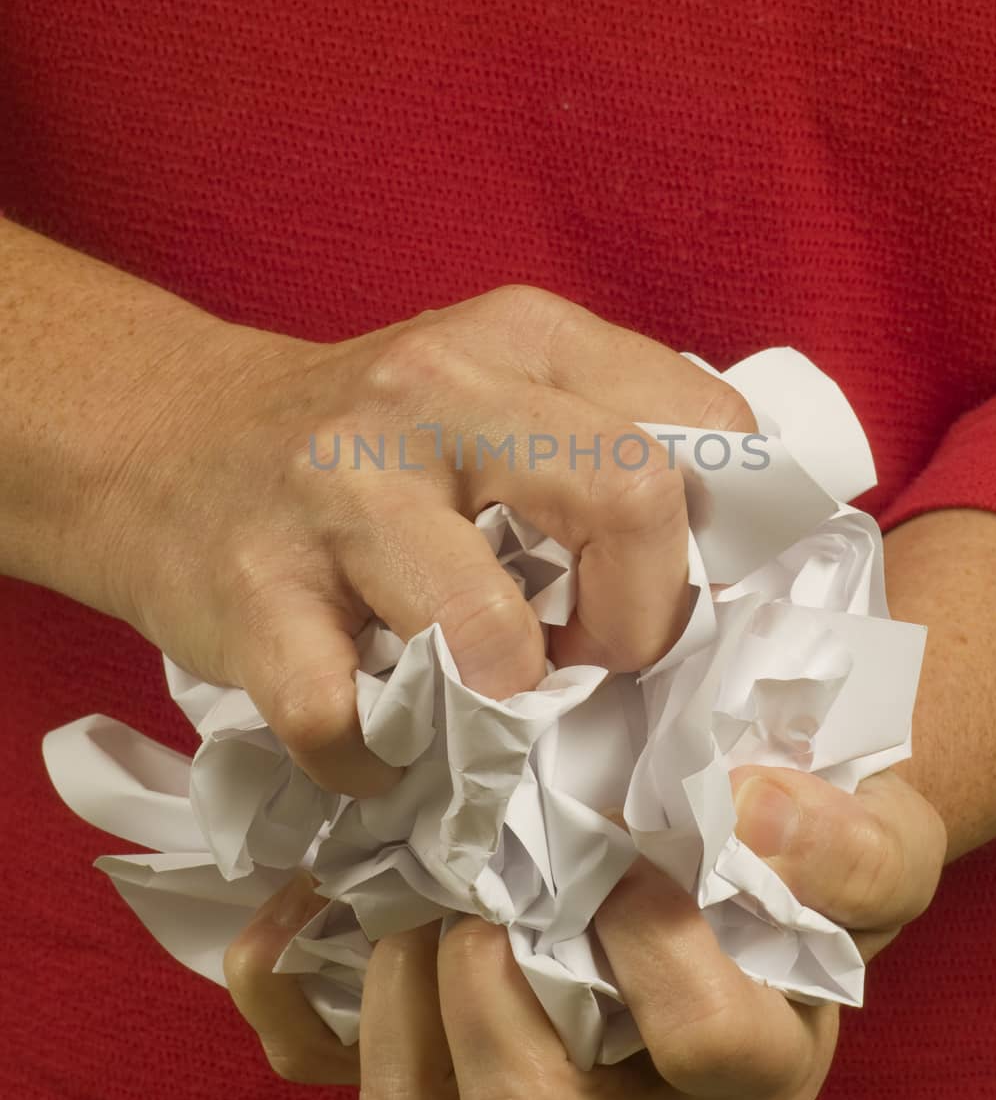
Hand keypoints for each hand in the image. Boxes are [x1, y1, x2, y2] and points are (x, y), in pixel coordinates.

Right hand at [102, 284, 754, 795]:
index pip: (706, 423)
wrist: (163, 441)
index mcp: (518, 337)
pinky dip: (380, 762)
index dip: (716, 539)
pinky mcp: (254, 595)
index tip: (668, 591)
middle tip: (598, 653)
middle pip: (629, 495)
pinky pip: (351, 722)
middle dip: (644, 617)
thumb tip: (728, 571)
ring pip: (489, 636)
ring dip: (509, 705)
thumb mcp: (494, 388)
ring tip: (485, 702)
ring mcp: (338, 492)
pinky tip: (378, 738)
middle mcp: (433, 392)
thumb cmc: (365, 442)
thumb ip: (604, 443)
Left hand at [223, 765, 945, 1099]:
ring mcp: (522, 1080)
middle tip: (488, 871)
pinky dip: (293, 986)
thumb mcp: (881, 835)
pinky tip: (306, 899)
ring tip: (414, 877)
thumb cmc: (811, 844)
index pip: (712, 1052)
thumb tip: (751, 815)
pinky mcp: (433, 1046)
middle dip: (491, 984)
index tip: (635, 855)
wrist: (739, 825)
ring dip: (395, 983)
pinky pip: (325, 1058)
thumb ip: (848, 844)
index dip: (664, 956)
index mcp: (752, 1057)